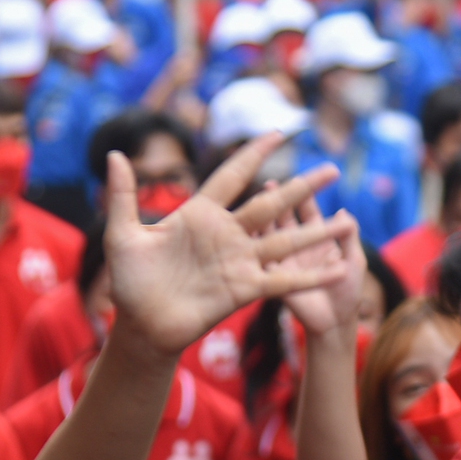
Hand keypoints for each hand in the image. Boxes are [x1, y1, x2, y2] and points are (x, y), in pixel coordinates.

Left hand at [103, 133, 347, 356]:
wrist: (140, 326)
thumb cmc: (129, 281)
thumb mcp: (122, 235)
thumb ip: (123, 195)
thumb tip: (114, 155)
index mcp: (199, 215)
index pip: (231, 176)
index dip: (253, 154)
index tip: (278, 133)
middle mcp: (226, 235)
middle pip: (271, 204)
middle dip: (301, 186)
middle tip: (331, 168)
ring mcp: (239, 262)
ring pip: (285, 240)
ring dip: (316, 232)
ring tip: (346, 219)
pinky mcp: (245, 289)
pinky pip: (283, 280)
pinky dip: (310, 276)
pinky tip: (336, 270)